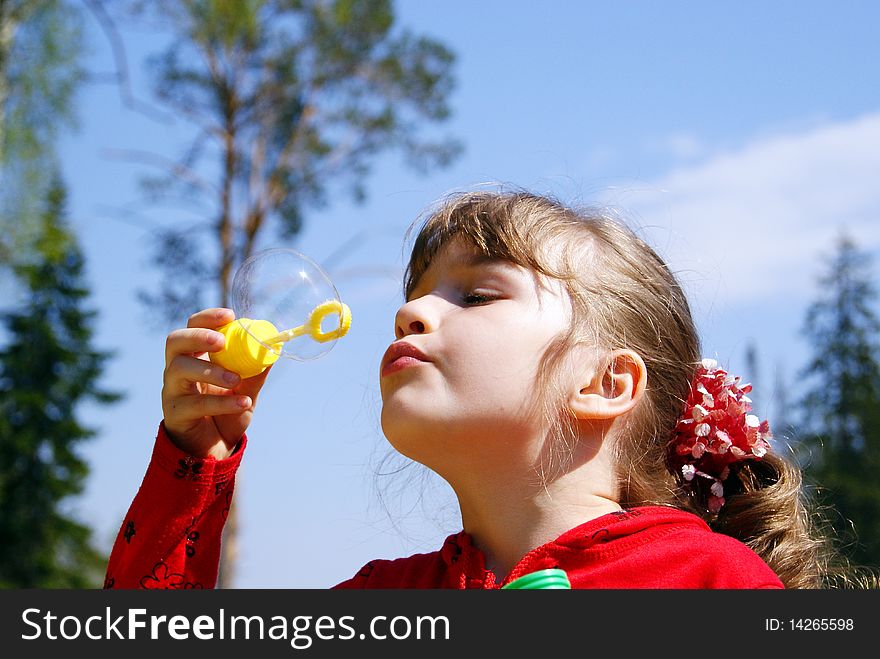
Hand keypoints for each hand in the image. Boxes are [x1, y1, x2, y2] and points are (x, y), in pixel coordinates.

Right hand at [161, 307, 270, 458]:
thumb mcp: (247, 390)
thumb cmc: (227, 414)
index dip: (208, 318)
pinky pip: (194, 404)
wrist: (215, 451)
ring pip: (179, 370)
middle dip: (197, 336)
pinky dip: (221, 403)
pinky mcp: (174, 414)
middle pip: (175, 341)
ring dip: (210, 371)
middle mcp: (178, 369)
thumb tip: (274, 349)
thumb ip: (256, 372)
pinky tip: (243, 403)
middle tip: (221, 343)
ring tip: (236, 379)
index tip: (230, 316)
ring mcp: (172, 391)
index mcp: (195, 356)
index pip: (193, 327)